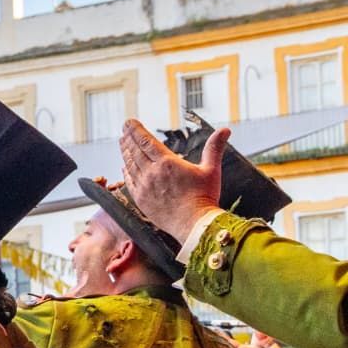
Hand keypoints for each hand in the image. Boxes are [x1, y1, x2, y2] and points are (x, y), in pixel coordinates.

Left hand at [119, 118, 227, 242]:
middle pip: (135, 151)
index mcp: (167, 163)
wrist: (194, 225)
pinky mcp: (141, 200)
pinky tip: (124, 166)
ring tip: (122, 143)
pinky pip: (129, 182)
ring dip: (125, 152)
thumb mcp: (211, 169)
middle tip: (124, 129)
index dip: (136, 130)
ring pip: (130, 165)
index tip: (129, 122)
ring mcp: (144, 187)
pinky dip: (125, 171)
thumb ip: (214, 148)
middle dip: (129, 138)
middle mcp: (152, 173)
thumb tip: (225, 130)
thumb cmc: (205, 197)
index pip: (146, 142)